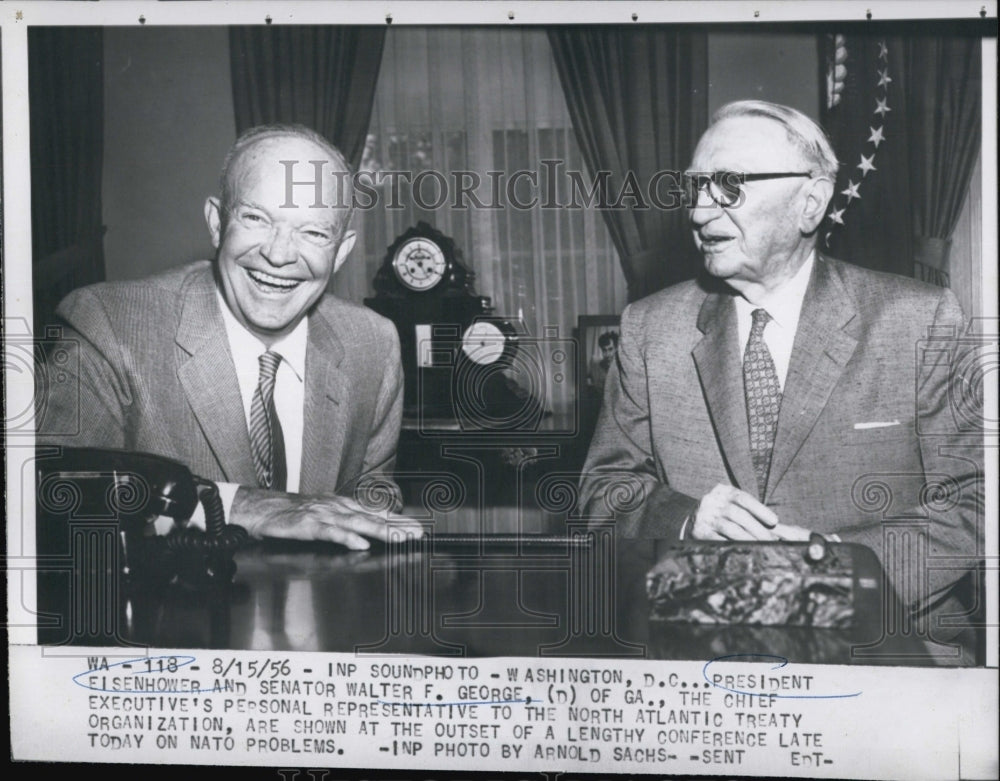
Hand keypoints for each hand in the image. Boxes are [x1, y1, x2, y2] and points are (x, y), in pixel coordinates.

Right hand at [230, 487, 423, 549]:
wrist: (262, 508)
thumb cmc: (292, 514)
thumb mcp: (324, 515)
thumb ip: (346, 523)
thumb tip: (369, 533)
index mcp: (342, 506)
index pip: (376, 513)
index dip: (397, 520)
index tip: (417, 527)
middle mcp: (337, 508)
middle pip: (372, 517)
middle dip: (396, 526)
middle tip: (417, 533)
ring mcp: (323, 515)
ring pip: (357, 524)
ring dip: (379, 531)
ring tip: (398, 538)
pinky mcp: (308, 525)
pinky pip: (330, 533)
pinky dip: (346, 538)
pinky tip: (360, 544)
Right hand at [690, 484, 809, 540]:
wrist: (691, 521)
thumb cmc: (721, 514)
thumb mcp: (733, 505)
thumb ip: (753, 512)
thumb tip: (781, 527)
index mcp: (722, 491)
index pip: (742, 498)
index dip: (760, 509)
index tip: (774, 521)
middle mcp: (711, 501)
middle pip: (738, 514)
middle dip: (757, 529)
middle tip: (772, 541)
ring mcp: (704, 516)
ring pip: (730, 528)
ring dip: (749, 539)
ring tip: (762, 547)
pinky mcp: (699, 531)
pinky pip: (719, 540)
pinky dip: (734, 546)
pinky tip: (745, 550)